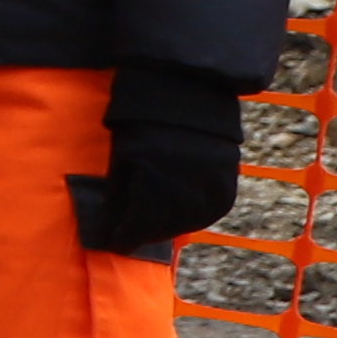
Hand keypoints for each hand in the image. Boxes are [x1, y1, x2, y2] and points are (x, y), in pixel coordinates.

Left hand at [85, 64, 247, 254]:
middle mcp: (186, 188)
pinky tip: (183, 218)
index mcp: (154, 182)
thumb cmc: (141, 123)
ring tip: (153, 227)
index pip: (138, 225)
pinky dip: (197, 218)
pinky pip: (214, 210)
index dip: (123, 238)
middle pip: (164, 227)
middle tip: (131, 236)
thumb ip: (116, 196)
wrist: (184, 93)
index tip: (112, 244)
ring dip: (170, 229)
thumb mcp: (121, 158)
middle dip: (145, 234)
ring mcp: (210, 184)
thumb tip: (108, 229)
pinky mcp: (228, 178)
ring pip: (190, 222)